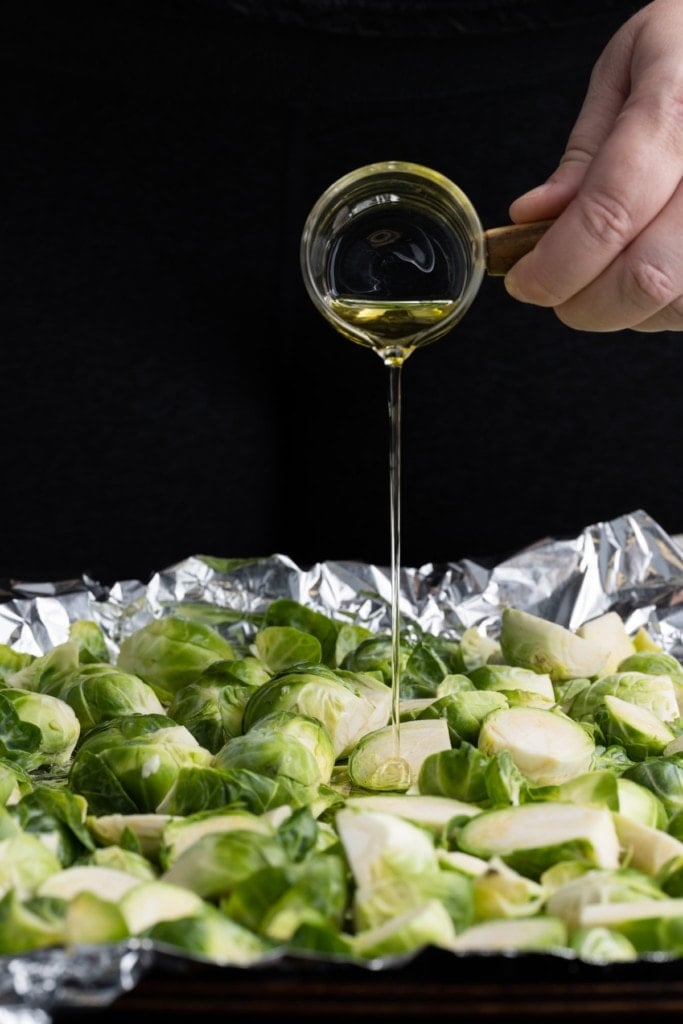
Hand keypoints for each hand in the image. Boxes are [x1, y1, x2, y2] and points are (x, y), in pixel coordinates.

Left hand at [504, 0, 682, 332]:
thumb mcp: (628, 69)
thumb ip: (584, 152)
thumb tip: (530, 218)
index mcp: (677, 110)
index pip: (608, 214)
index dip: (555, 266)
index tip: (524, 281)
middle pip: (647, 276)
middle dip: (585, 304)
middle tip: (557, 291)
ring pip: (676, 302)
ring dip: (626, 310)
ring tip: (606, 273)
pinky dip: (660, 308)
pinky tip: (645, 271)